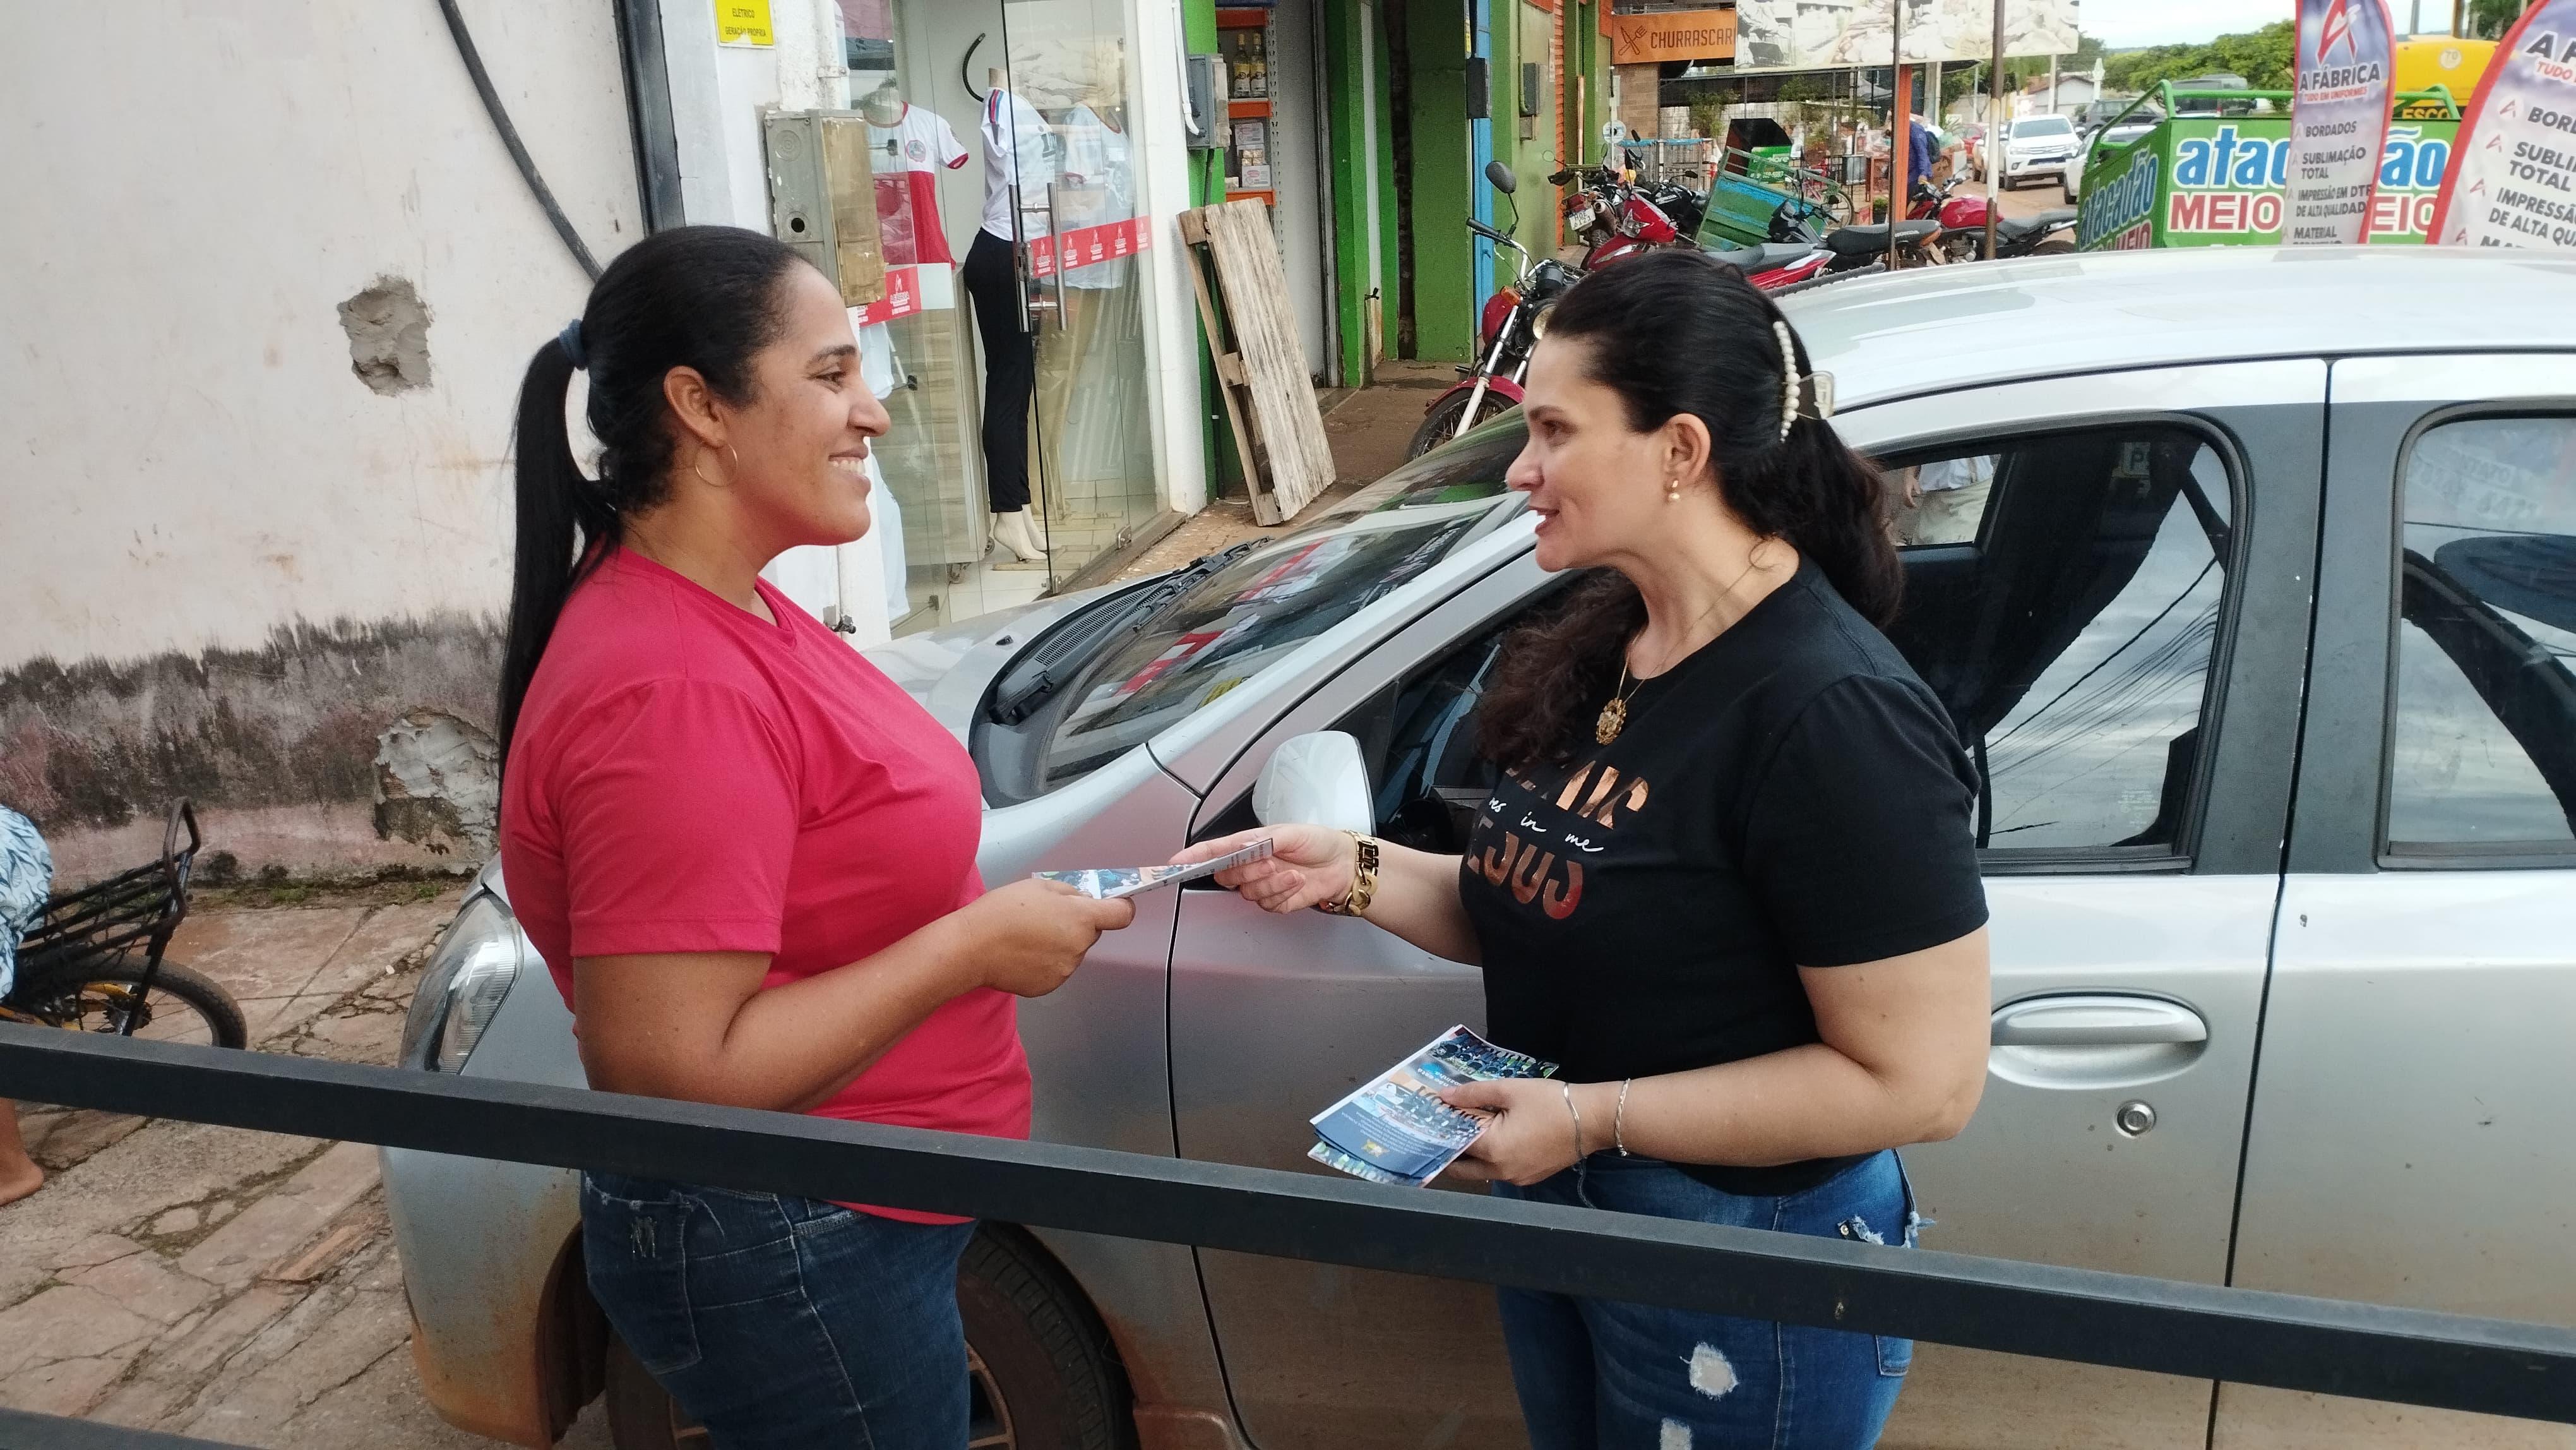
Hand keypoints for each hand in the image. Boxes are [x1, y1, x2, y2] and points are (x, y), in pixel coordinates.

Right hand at [952, 878, 1133, 997]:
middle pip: (1091, 933)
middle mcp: (1079, 947)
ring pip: (1073, 952)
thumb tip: (1084, 900)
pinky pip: (1057, 969)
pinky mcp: (1050, 985)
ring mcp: (1065, 969)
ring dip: (1060, 944)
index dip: (1120, 907)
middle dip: (1077, 924)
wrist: (972, 947)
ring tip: (1028, 936)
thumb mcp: (1040, 886)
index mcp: (1081, 918)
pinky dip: (1046, 962)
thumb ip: (1070, 893)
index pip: (1122, 915)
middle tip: (1046, 917)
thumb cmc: (1002, 912)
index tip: (1113, 905)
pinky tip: (1023, 954)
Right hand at [1169, 824, 1353, 913]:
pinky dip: (1284, 894)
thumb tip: (1240, 847)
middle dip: (1247, 871)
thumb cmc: (1317, 842)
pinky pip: (1268, 905)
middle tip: (1269, 861)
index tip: (1176, 863)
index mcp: (1248, 846)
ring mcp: (1261, 886)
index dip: (1193, 858)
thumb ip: (1261, 840)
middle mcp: (1250, 867)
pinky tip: (1297, 883)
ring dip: (1271, 883)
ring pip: (1248, 893)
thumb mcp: (1288, 832)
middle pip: (1226, 877)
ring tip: (1292, 872)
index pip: (1213, 853)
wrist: (1342, 865)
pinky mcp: (1275, 903)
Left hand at [1437, 1078, 1588, 1185]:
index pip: (1453, 1144)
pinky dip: (1492, 1158)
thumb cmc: (1551, 1102)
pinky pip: (1501, 1171)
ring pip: (1481, 1171)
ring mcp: (1516, 1179)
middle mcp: (1501, 1172)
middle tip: (1446, 1129)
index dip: (1441, 1131)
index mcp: (1493, 1150)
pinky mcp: (1530, 1178)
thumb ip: (1473, 1094)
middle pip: (1462, 1168)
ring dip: (1472, 1155)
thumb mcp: (1509, 1091)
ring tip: (1470, 1128)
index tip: (1431, 1121)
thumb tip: (1444, 1096)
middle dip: (1450, 1150)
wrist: (1592, 1120)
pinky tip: (1496, 1137)